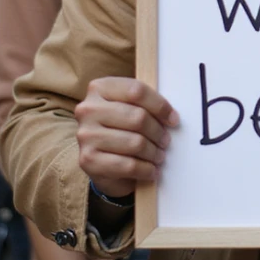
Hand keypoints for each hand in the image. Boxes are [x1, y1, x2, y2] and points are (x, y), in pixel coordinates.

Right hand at [75, 77, 178, 199]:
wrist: (99, 160)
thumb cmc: (121, 128)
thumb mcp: (130, 108)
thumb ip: (145, 105)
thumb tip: (171, 117)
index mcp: (99, 88)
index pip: (136, 91)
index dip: (160, 105)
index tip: (173, 119)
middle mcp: (88, 109)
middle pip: (138, 117)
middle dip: (158, 132)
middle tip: (166, 141)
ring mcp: (85, 135)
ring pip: (135, 143)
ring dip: (153, 152)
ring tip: (159, 156)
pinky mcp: (87, 160)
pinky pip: (127, 165)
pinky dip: (145, 169)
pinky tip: (152, 170)